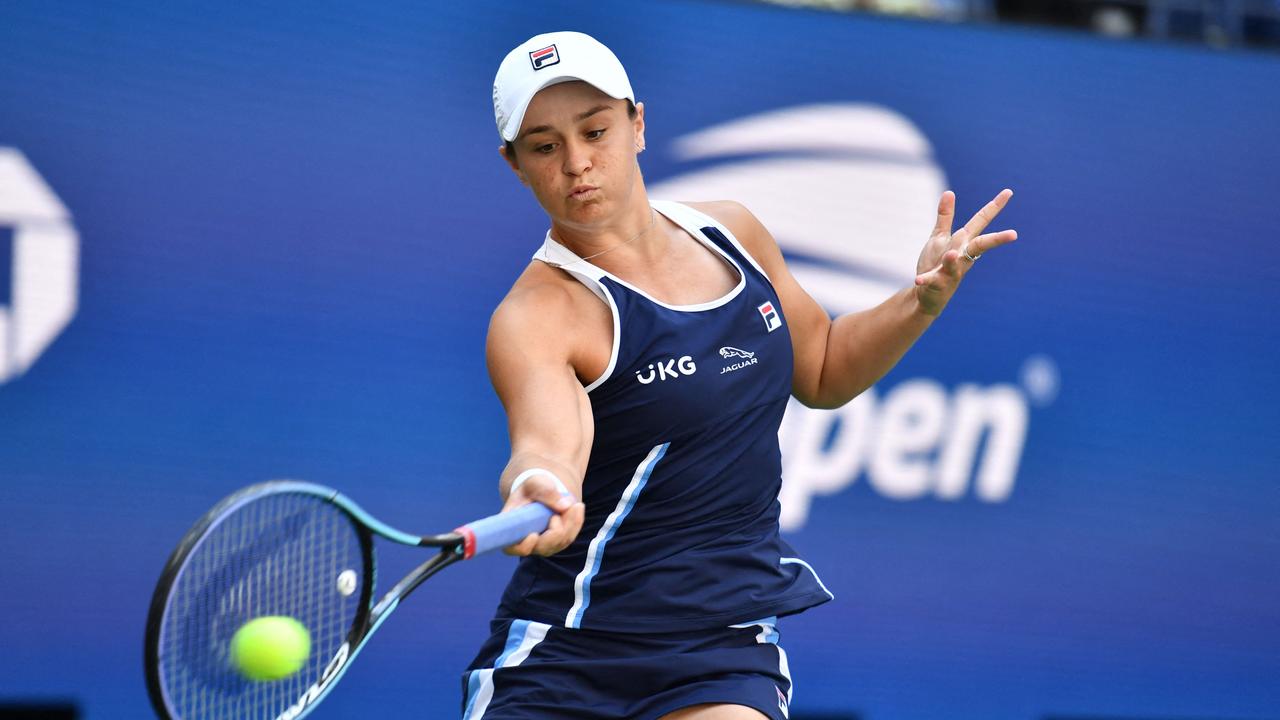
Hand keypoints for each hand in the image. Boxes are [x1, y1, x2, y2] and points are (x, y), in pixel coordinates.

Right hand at [502, 473, 585, 556]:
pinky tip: (577, 507)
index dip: (523, 546)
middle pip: (543, 547)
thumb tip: (564, 506)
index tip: (533, 535)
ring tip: (573, 503)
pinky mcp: (557, 541)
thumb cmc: (533, 487)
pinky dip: (576, 522)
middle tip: (561, 510)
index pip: (512, 547)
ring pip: (560, 542)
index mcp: (512, 527)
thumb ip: (546, 492)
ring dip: (570, 523)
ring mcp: (543, 544)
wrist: (543, 489)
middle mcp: (526, 541)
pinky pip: (570, 536)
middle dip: (556, 531)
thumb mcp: (536, 483)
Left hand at [914, 189, 1017, 315]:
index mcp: (964, 242)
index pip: (981, 221)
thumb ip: (946, 217)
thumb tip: (949, 192)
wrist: (927, 294)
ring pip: (955, 264)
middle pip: (980, 245)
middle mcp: (962, 256)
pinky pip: (932, 281)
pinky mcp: (936, 284)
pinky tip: (919, 280)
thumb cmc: (937, 263)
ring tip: (952, 254)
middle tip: (1014, 234)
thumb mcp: (940, 237)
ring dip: (953, 259)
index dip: (994, 206)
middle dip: (996, 240)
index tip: (1009, 192)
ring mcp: (951, 271)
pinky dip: (926, 279)